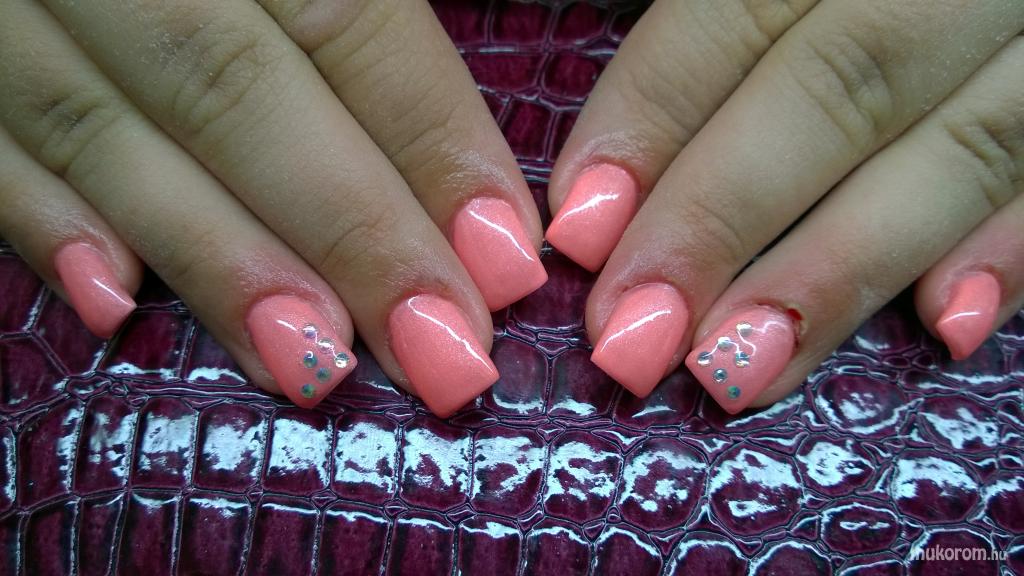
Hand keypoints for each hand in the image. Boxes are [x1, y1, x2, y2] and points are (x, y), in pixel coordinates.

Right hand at [0, 0, 546, 416]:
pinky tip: (111, 300)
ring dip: (217, 258)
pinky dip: (39, 218)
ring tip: (313, 362)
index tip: (506, 259)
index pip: (345, 19)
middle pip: (238, 91)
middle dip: (347, 232)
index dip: (429, 142)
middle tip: (441, 354)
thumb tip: (464, 137)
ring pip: (109, 130)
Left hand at [546, 0, 1023, 411]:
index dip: (653, 119)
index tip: (581, 229)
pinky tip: (945, 325)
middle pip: (837, 89)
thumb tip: (603, 179)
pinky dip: (1013, 250)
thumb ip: (709, 31)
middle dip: (724, 217)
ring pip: (958, 149)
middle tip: (636, 334)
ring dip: (840, 270)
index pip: (735, 14)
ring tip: (739, 367)